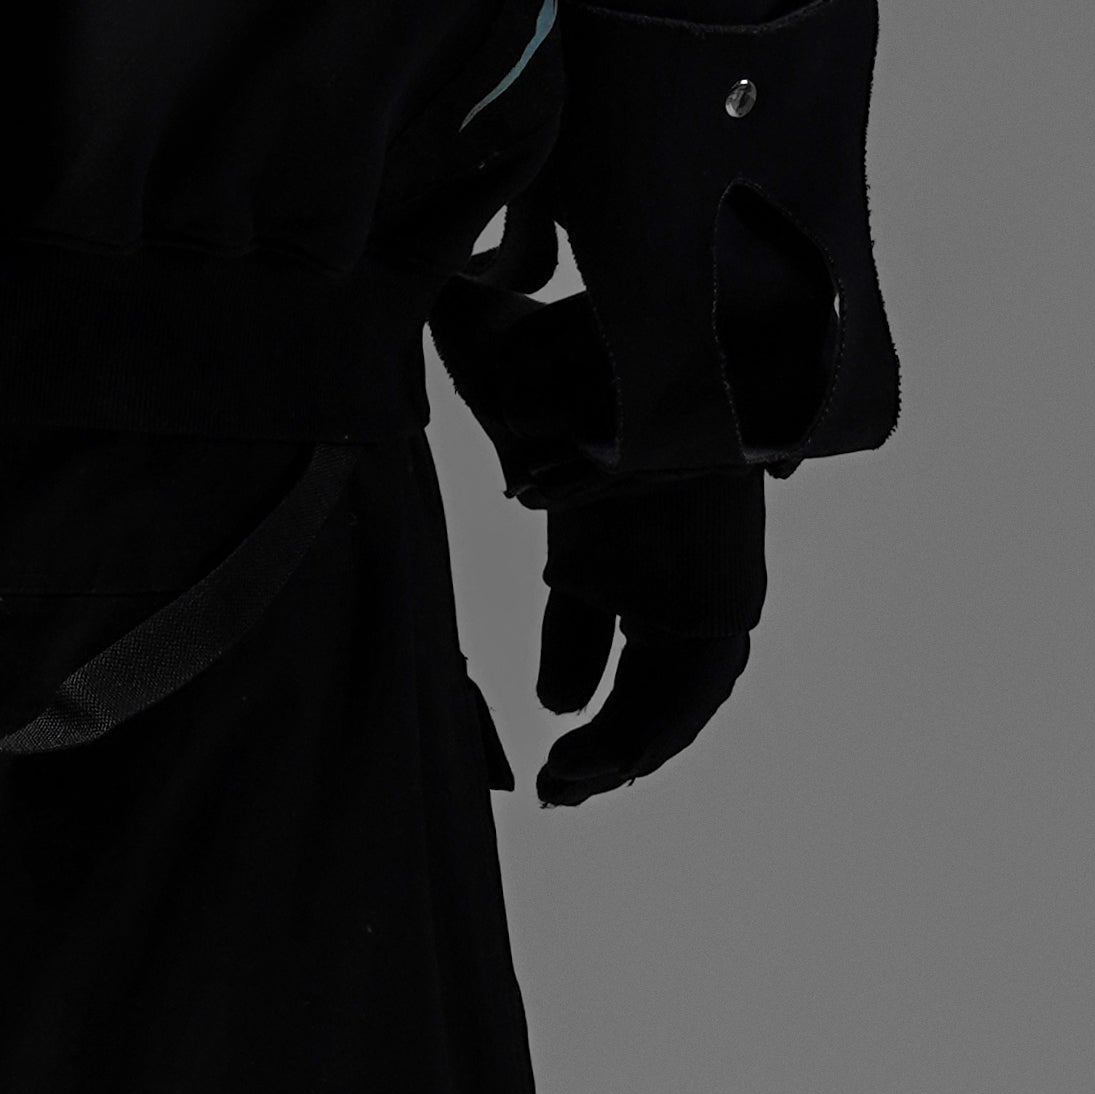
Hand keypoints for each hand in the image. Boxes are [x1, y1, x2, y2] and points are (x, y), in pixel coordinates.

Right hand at [430, 261, 765, 803]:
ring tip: (568, 787)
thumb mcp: (494, 362)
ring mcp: (696, 569)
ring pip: (671, 682)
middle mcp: (654, 545)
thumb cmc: (579, 342)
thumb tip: (364, 306)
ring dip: (625, 745)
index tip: (550, 700)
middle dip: (603, 723)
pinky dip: (662, 730)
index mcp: (603, 507)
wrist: (667, 351)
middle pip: (638, 655)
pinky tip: (613, 766)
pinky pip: (701, 684)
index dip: (572, 653)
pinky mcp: (729, 590)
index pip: (592, 597)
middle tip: (554, 780)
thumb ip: (445, 340)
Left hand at [533, 465, 763, 806]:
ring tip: (568, 770)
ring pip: (667, 689)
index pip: (668, 715)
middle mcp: (714, 620)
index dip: (616, 754)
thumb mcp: (583, 567)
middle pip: (668, 709)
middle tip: (558, 790)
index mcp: (709, 624)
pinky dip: (624, 688)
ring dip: (621, 730)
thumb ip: (575, 643)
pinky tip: (580, 712)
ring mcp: (699, 601)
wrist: (647, 395)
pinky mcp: (673, 580)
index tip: (563, 778)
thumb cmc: (620, 481)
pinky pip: (656, 653)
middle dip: (615, 753)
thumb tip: (560, 706)